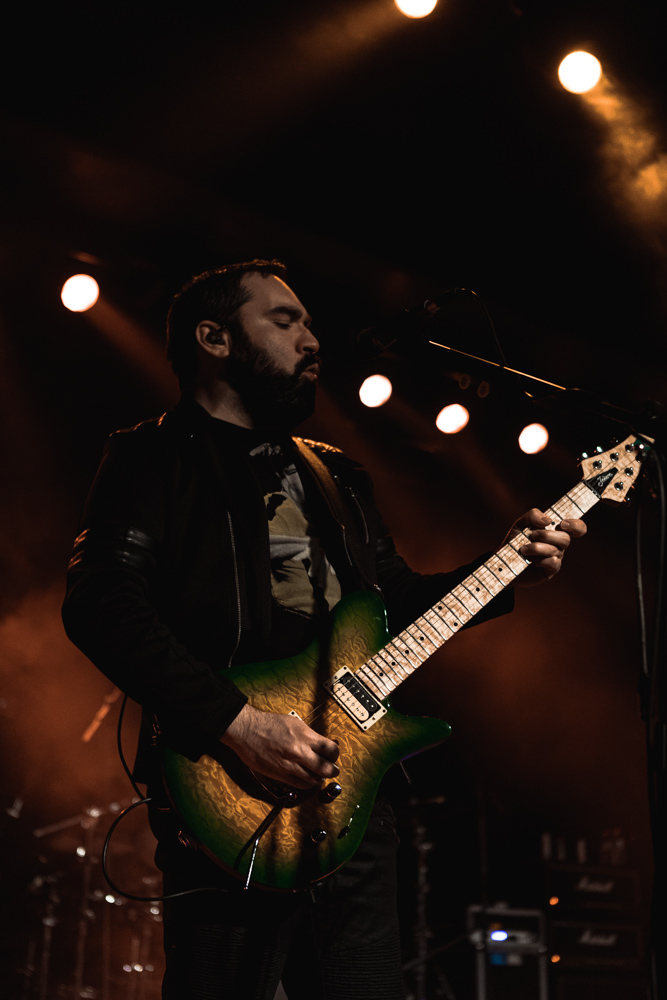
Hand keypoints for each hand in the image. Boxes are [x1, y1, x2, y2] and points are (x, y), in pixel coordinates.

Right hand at [219, 703, 339, 789]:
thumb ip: (309, 735)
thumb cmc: (268, 724)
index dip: (335, 755)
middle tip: (334, 770)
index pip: (331, 750)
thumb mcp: (294, 722)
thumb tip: (322, 744)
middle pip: (326, 768)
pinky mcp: (280, 774)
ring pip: (314, 779)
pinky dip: (307, 784)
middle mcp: (299, 751)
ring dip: (320, 779)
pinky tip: (308, 780)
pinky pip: (299, 784)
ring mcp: (290, 765)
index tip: (334, 755)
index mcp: (305, 736)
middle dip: (333, 771)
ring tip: (321, 776)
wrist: (247, 730)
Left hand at [503, 508, 586, 586]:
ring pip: (556, 550)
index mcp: (555, 530)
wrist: (504, 562)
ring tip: (523, 549)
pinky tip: (529, 560)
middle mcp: (559, 544)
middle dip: (547, 535)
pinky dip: (540, 559)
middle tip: (532, 535)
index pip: (577, 527)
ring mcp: (556, 557)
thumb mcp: (520, 524)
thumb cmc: (514, 541)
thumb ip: (532, 515)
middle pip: (566, 538)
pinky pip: (553, 562)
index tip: (562, 524)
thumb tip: (547, 520)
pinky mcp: (551, 570)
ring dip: (537, 547)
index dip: (576, 525)